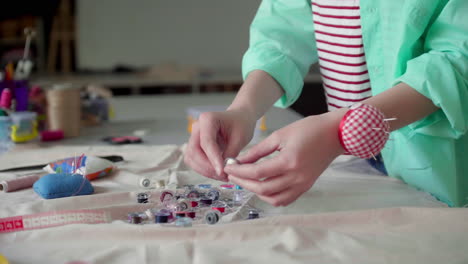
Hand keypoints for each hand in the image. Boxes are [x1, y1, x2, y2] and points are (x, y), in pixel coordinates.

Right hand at [184, 109, 256, 180]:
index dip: (213, 159)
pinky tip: (218, 173)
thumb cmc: (241, 124)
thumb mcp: (241, 138)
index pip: (206, 142)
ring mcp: (194, 137)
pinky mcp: (196, 147)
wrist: (239, 119)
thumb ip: (231, 153)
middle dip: (207, 167)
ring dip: (205, 170)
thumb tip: (223, 170)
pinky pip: (194, 161)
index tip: (222, 171)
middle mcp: (197, 128)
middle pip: (194, 152)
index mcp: (208, 119)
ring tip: (222, 176)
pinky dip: (204, 170)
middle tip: (223, 176)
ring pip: (191, 158)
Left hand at [224, 109, 345, 205]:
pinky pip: (285, 199)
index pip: (257, 172)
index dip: (239, 171)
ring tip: (246, 181)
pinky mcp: (306, 186)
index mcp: (289, 161)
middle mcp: (296, 177)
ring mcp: (303, 184)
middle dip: (243, 182)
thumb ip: (258, 150)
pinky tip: (262, 187)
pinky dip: (271, 196)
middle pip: (263, 188)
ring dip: (256, 192)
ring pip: (273, 198)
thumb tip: (240, 160)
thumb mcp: (280, 135)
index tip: (228, 167)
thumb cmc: (309, 129)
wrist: (335, 134)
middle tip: (232, 175)